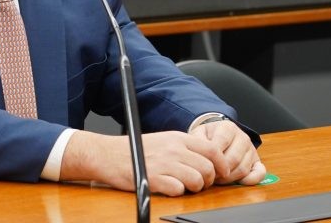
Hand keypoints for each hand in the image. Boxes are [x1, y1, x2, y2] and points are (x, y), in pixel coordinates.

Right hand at [60, 130, 228, 196]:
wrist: (108, 154)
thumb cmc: (134, 150)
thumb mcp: (162, 141)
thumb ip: (183, 147)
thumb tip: (206, 160)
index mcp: (177, 138)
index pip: (212, 150)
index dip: (222, 164)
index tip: (222, 174)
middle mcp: (174, 149)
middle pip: (208, 168)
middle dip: (208, 180)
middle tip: (199, 184)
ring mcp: (165, 164)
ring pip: (197, 181)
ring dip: (193, 188)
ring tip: (181, 186)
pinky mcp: (155, 179)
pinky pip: (179, 190)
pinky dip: (176, 192)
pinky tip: (166, 187)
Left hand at [189, 120, 265, 185]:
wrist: (216, 136)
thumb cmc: (207, 138)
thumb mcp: (199, 134)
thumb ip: (198, 142)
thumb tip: (203, 157)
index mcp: (228, 127)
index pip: (221, 144)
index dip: (212, 158)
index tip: (204, 165)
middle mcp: (243, 137)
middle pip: (233, 159)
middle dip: (220, 171)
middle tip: (210, 176)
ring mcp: (251, 149)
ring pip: (243, 168)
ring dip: (229, 178)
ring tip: (217, 178)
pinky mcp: (257, 161)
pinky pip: (260, 173)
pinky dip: (251, 180)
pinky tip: (238, 182)